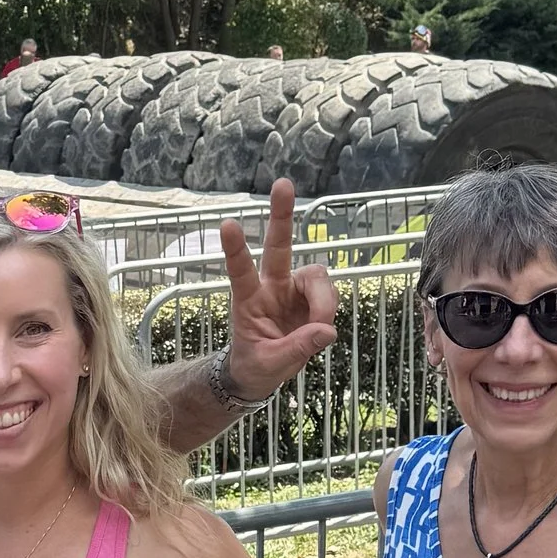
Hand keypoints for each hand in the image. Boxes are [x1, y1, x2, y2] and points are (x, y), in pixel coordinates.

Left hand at [218, 182, 338, 401]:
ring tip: (319, 329)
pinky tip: (321, 330)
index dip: (235, 249)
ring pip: (317, 275)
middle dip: (281, 216)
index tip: (227, 224)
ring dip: (324, 300)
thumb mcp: (268, 365)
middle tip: (282, 184)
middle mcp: (270, 286)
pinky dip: (329, 309)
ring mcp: (292, 288)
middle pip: (278, 246)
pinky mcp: (311, 296)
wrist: (259, 373)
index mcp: (248, 300)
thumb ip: (296, 349)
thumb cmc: (254, 366)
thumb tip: (327, 331)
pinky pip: (329, 294)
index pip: (240, 270)